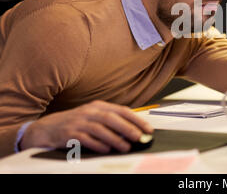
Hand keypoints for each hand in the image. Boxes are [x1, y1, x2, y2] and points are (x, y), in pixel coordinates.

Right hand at [20, 100, 153, 152]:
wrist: (47, 128)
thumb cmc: (77, 124)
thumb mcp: (94, 117)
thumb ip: (112, 121)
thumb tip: (135, 131)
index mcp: (98, 106)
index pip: (121, 110)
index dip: (136, 120)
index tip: (148, 129)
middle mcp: (89, 111)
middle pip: (111, 118)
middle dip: (127, 128)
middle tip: (139, 137)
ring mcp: (78, 122)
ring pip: (100, 129)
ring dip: (115, 139)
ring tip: (126, 147)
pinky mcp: (69, 134)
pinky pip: (86, 139)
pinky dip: (98, 145)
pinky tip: (107, 150)